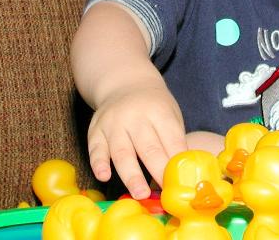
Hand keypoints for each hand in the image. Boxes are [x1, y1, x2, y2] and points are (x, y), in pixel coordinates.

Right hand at [87, 82, 186, 198]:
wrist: (125, 83)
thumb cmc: (154, 107)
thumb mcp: (170, 115)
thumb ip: (174, 141)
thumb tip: (180, 175)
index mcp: (159, 112)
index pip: (171, 140)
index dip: (176, 163)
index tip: (181, 183)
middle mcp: (136, 116)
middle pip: (148, 148)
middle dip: (158, 171)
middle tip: (165, 194)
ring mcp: (114, 123)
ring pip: (122, 152)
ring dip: (132, 175)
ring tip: (140, 194)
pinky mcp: (96, 131)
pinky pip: (96, 149)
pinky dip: (99, 163)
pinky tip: (104, 177)